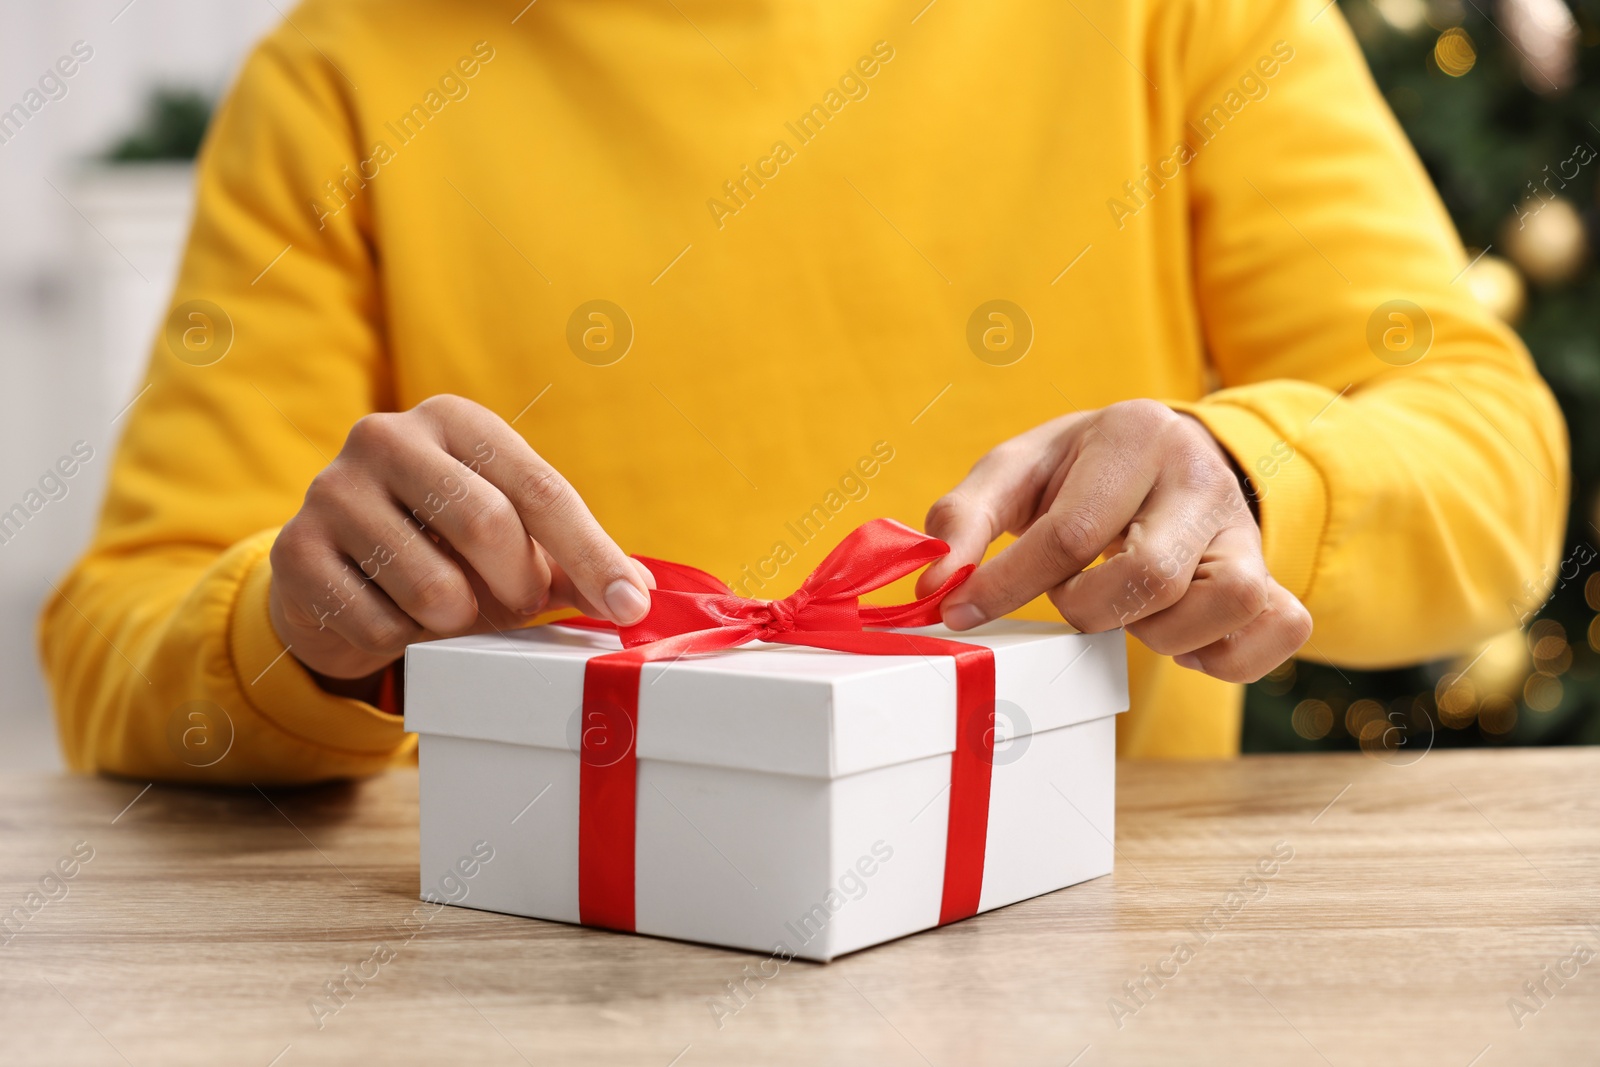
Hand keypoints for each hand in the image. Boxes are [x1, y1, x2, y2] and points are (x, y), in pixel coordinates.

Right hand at [269, 394, 652, 683]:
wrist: (333, 572)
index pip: (541, 487)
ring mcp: (333, 489)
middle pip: (486, 525)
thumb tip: (637, 592)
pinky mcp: (295, 550)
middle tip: (514, 606)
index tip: (629, 606)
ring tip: (450, 609)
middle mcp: (388, 437)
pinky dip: (404, 640)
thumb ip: (571, 558)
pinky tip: (394, 616)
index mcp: (456, 421)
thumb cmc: (442, 546)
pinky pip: (381, 624)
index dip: (592, 554)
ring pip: (433, 588)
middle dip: (516, 587)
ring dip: (459, 621)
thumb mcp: (510, 537)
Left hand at [917, 400, 1311, 682]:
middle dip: (1089, 608)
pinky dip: (1225, 656)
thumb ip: (962, 517)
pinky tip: (1177, 637)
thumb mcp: (1012, 471)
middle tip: (1071, 594)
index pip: (1071, 532)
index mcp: (1134, 435)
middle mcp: (1201, 476)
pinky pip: (1280, 630)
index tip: (962, 613)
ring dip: (1161, 632)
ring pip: (1229, 602)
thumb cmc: (1076, 470)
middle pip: (1151, 575)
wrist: (1159, 453)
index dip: (1008, 584)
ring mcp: (1246, 528)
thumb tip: (934, 586)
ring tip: (1126, 610)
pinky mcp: (1274, 573)